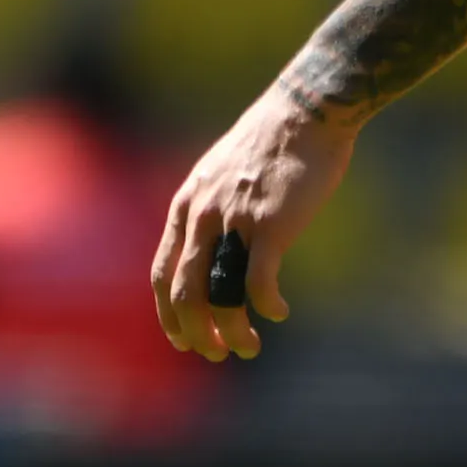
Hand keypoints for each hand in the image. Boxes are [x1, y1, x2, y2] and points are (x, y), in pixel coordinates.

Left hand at [152, 86, 363, 364]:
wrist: (304, 112)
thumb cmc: (270, 144)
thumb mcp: (221, 173)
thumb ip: (211, 208)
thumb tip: (214, 243)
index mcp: (186, 205)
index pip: (162, 272)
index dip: (168, 313)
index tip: (181, 339)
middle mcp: (202, 215)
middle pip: (184, 292)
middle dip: (196, 333)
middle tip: (216, 354)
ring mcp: (234, 221)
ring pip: (219, 295)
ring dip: (231, 331)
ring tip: (247, 347)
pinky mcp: (270, 225)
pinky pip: (259, 282)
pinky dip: (265, 307)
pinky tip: (277, 313)